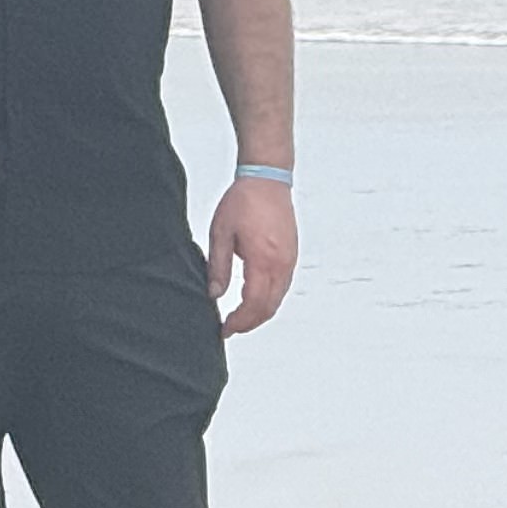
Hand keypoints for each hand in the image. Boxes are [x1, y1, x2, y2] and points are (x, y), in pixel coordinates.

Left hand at [210, 177, 297, 334]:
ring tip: (241, 318)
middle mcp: (281, 264)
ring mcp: (290, 261)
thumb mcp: (220, 234)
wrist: (267, 179)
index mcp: (263, 260)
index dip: (239, 322)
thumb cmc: (244, 201)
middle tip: (231, 328)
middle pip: (269, 308)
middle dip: (249, 323)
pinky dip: (270, 300)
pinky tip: (255, 299)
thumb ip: (218, 267)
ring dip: (260, 314)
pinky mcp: (292, 256)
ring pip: (278, 299)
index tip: (225, 328)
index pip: (253, 304)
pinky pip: (283, 287)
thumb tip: (214, 294)